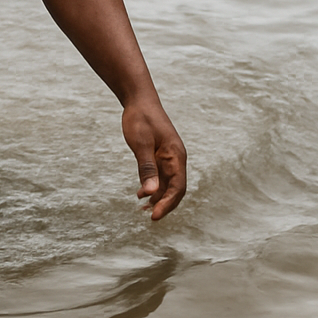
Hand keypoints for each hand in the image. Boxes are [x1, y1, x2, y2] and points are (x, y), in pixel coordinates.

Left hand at [122, 100, 186, 220]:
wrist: (139, 100)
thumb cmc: (141, 119)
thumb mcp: (141, 144)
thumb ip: (147, 168)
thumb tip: (151, 192)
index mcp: (176, 156)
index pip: (178, 187)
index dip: (167, 204)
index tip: (154, 216)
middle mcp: (175, 159)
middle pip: (175, 189)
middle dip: (164, 204)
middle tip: (149, 217)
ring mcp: (168, 157)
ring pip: (167, 184)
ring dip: (158, 198)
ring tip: (142, 209)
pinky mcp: (160, 156)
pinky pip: (160, 177)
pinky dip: (153, 188)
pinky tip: (141, 195)